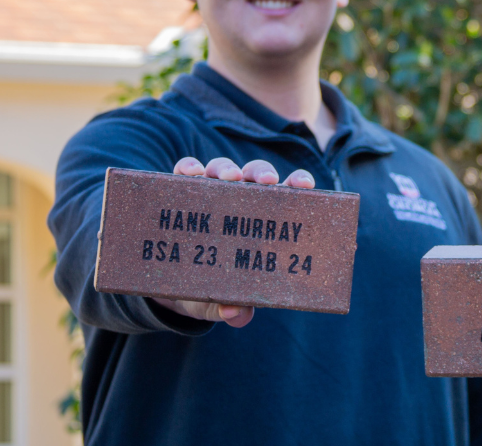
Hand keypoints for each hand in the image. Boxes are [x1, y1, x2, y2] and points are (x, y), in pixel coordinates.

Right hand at [151, 157, 316, 327]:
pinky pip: (185, 172)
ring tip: (228, 178)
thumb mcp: (223, 301)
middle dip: (262, 173)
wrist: (176, 288)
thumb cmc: (214, 289)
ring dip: (227, 168)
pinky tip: (191, 173)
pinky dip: (189, 167)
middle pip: (256, 175)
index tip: (304, 186)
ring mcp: (211, 192)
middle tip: (266, 182)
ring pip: (222, 169)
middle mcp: (241, 199)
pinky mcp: (181, 190)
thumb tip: (235, 315)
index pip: (287, 194)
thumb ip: (234, 309)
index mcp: (264, 218)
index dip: (298, 183)